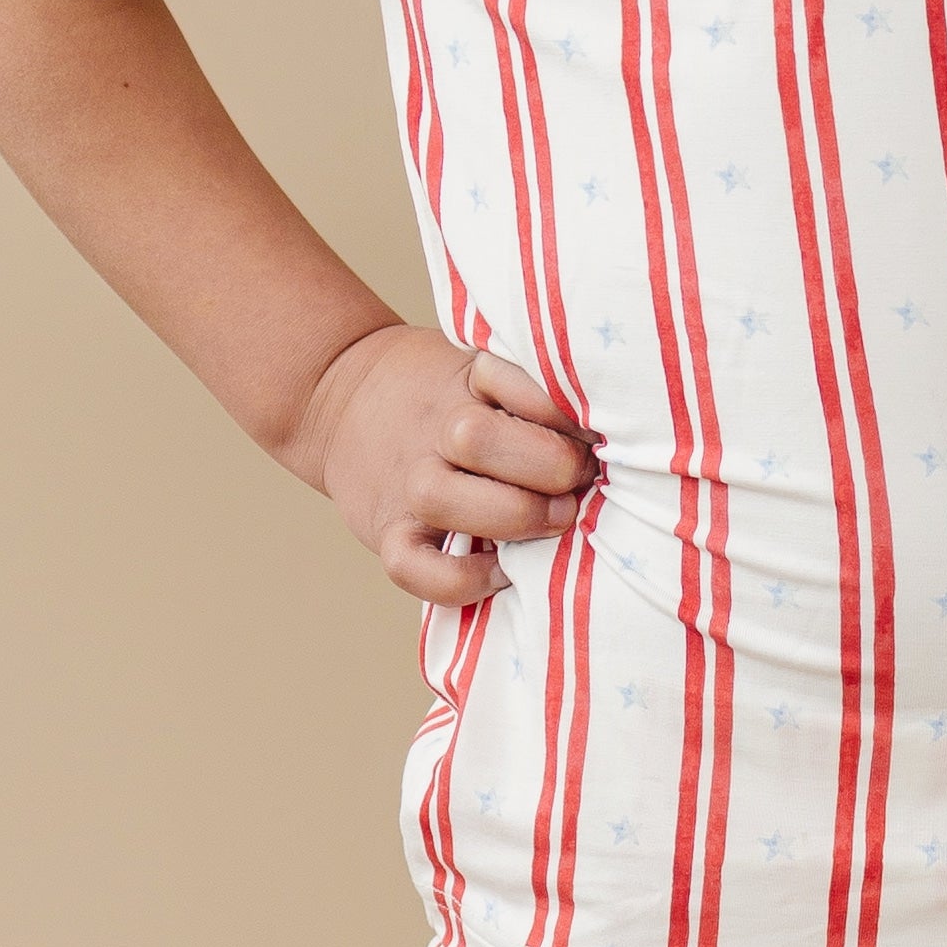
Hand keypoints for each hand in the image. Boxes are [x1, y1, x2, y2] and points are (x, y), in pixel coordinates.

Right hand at [291, 326, 594, 600]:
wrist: (340, 397)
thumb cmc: (440, 391)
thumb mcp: (482, 368)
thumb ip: (533, 392)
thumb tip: (606, 435)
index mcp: (466, 383)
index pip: (514, 382)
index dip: (563, 411)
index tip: (592, 431)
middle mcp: (432, 432)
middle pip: (476, 440)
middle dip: (545, 465)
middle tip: (581, 481)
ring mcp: (406, 485)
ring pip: (443, 500)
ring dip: (512, 515)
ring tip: (556, 520)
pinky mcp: (386, 532)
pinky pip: (415, 568)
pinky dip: (461, 579)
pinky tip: (502, 571)